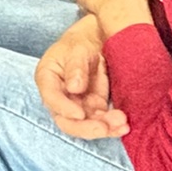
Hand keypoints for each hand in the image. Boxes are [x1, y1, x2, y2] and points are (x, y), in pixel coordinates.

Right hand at [35, 17, 127, 140]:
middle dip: (86, 128)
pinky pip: (101, 122)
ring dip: (103, 129)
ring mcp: (76, 105)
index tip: (80, 114)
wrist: (94, 41)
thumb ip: (75, 67)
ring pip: (86, 125)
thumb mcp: (77, 48)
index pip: (52, 99)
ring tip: (122, 124)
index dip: (64, 109)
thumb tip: (74, 88)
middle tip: (105, 128)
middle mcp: (60, 97)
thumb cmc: (80, 43)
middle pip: (67, 121)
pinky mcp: (93, 108)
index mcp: (47, 79)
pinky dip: (112, 126)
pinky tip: (124, 126)